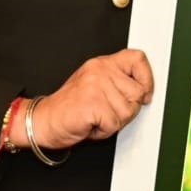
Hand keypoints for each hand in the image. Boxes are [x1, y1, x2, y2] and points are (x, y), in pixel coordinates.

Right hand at [29, 50, 153, 147]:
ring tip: (96, 118)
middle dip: (127, 110)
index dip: (147, 78)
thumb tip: (144, 90)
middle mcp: (100, 70)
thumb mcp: (95, 86)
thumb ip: (117, 82)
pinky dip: (104, 131)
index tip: (145, 93)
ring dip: (114, 122)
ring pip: (128, 111)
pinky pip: (114, 124)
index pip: (137, 59)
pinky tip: (91, 124)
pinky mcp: (93, 103)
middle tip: (107, 112)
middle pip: (138, 92)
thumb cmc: (69, 108)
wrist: (43, 121)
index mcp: (102, 64)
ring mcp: (97, 85)